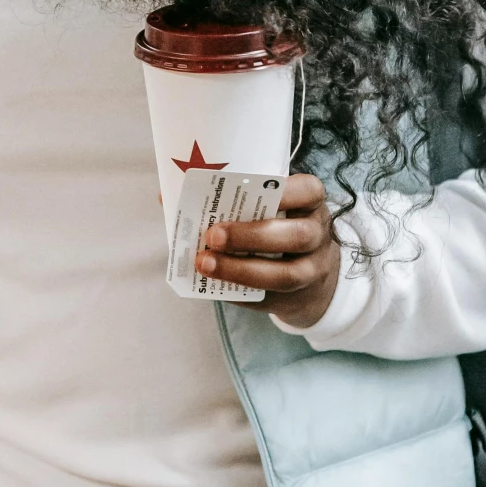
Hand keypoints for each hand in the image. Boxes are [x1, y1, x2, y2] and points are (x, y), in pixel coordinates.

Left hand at [197, 173, 340, 327]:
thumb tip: (168, 194)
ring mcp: (311, 271)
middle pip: (296, 235)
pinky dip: (237, 292)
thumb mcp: (270, 206)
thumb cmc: (276, 226)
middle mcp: (317, 236)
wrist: (310, 276)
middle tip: (212, 235)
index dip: (285, 190)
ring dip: (240, 270)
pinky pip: (268, 299)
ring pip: (284, 275)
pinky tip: (212, 284)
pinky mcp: (294, 299)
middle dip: (251, 235)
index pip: (309, 190)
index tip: (250, 187)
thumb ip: (232, 197)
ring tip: (204, 263)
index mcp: (310, 203)